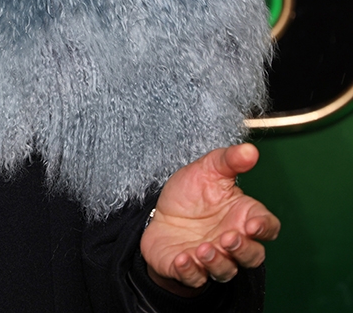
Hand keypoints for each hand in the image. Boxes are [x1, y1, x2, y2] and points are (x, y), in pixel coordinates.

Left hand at [140, 144, 279, 294]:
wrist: (160, 214)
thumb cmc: (191, 195)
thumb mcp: (207, 170)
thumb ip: (229, 160)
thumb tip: (250, 150)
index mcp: (243, 217)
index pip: (267, 227)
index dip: (264, 228)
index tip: (252, 224)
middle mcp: (232, 242)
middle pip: (253, 256)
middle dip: (243, 250)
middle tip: (228, 238)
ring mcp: (212, 259)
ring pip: (226, 271)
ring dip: (217, 262)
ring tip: (203, 249)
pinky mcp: (189, 270)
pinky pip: (194, 278)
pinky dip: (190, 272)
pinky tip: (182, 259)